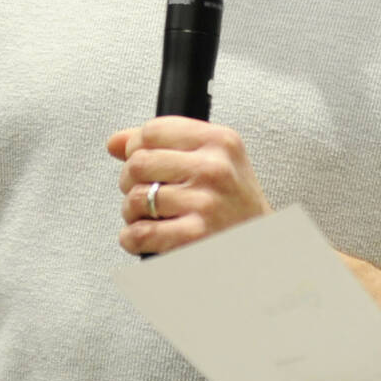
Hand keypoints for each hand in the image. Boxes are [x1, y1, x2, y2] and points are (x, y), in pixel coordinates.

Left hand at [108, 117, 272, 254]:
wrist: (265, 251)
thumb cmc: (236, 208)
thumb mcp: (214, 162)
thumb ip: (165, 145)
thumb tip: (115, 142)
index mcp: (220, 142)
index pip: (153, 130)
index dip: (137, 148)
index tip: (144, 163)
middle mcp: (214, 168)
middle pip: (138, 162)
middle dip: (130, 182)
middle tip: (145, 193)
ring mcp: (205, 202)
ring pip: (135, 198)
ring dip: (133, 213)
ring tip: (151, 217)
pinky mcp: (194, 236)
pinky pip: (140, 233)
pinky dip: (133, 238)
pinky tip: (146, 237)